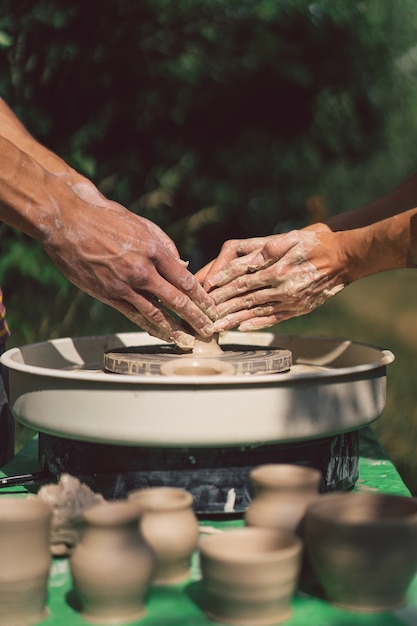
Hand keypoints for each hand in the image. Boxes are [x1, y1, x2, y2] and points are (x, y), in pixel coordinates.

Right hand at [43, 185, 216, 348]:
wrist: (69, 222)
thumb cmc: (107, 219)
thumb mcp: (142, 225)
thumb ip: (166, 246)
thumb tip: (184, 265)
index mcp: (154, 250)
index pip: (186, 279)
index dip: (202, 297)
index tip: (213, 308)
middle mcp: (142, 270)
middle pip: (177, 300)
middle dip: (196, 318)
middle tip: (209, 331)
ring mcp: (124, 285)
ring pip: (156, 314)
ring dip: (174, 330)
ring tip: (187, 341)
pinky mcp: (108, 295)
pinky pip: (133, 315)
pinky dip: (149, 327)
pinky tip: (161, 335)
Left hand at [197, 225, 347, 331]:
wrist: (344, 257)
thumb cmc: (315, 244)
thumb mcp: (291, 238)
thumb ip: (268, 249)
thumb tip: (247, 261)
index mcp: (277, 271)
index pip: (242, 281)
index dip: (223, 287)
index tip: (206, 293)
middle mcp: (282, 289)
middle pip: (245, 299)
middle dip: (223, 307)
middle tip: (204, 315)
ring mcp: (291, 301)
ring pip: (257, 312)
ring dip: (236, 320)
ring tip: (217, 326)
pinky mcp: (299, 309)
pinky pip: (274, 319)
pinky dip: (258, 324)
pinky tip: (243, 328)